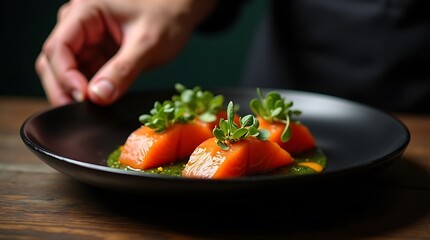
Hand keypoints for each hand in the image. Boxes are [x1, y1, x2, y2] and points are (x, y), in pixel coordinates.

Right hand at [35, 0, 215, 105]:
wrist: (179, 14)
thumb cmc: (166, 18)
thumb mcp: (148, 44)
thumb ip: (123, 70)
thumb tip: (97, 98)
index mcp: (86, 12)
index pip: (59, 47)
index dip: (65, 76)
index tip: (83, 98)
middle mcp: (79, 24)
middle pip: (54, 61)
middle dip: (64, 88)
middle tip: (80, 113)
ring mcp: (86, 41)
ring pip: (64, 72)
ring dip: (73, 93)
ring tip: (89, 113)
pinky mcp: (96, 54)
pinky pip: (82, 76)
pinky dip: (86, 92)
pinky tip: (96, 105)